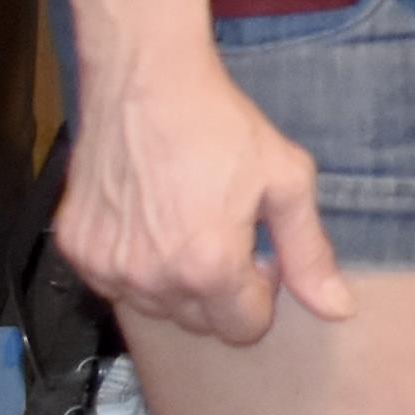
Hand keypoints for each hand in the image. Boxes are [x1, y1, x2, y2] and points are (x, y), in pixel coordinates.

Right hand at [54, 47, 350, 343]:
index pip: (243, 328)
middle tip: (228, 233)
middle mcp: (151, 280)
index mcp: (208, 269)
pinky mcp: (76, 250)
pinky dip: (136, 263)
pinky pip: (113, 282)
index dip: (262, 292)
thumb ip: (309, 253)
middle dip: (221, 290)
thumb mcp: (287, 182)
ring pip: (154, 307)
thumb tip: (338, 309)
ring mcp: (106, 268)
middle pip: (199, 322)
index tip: (261, 252)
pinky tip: (151, 218)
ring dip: (177, 281)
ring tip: (190, 222)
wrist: (146, 86)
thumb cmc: (221, 128)